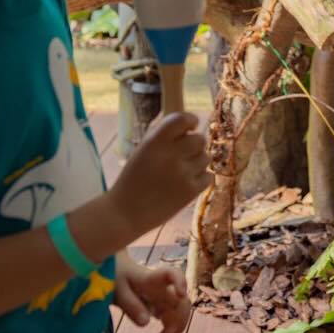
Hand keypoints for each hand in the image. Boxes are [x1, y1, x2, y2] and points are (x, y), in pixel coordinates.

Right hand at [109, 112, 208, 236]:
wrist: (125, 213)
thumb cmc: (133, 179)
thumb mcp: (143, 150)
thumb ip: (163, 136)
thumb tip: (187, 125)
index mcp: (155, 141)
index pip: (183, 119)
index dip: (190, 120)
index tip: (191, 126)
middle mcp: (171, 155)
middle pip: (200, 139)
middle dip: (194, 145)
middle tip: (184, 154)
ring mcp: (183, 173)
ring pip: (206, 157)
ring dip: (197, 162)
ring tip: (181, 172)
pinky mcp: (191, 191)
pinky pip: (208, 176)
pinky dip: (201, 178)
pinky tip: (187, 183)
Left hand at [115, 252, 190, 332]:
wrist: (118, 273)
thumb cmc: (117, 278)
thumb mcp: (118, 291)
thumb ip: (131, 305)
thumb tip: (145, 324)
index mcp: (153, 279)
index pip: (172, 274)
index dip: (180, 281)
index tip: (181, 294)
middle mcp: (166, 289)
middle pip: (180, 306)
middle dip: (172, 328)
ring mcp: (167, 299)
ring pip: (178, 318)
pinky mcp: (165, 309)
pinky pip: (172, 324)